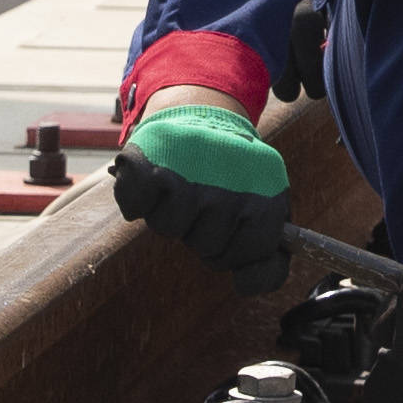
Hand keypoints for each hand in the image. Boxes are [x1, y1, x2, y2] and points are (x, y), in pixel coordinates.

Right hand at [111, 92, 292, 291]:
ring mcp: (190, 173)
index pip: (253, 254)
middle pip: (209, 247)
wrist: (202, 117)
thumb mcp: (264, 207)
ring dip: (172, 214)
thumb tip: (247, 285)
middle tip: (205, 200)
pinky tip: (155, 184)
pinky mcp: (150, 162)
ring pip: (170, 229)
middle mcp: (232, 183)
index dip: (238, 250)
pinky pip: (135, 205)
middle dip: (203, 232)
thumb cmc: (232, 175)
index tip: (234, 230)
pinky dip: (137, 200)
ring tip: (182, 187)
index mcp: (267, 194)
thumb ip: (264, 253)